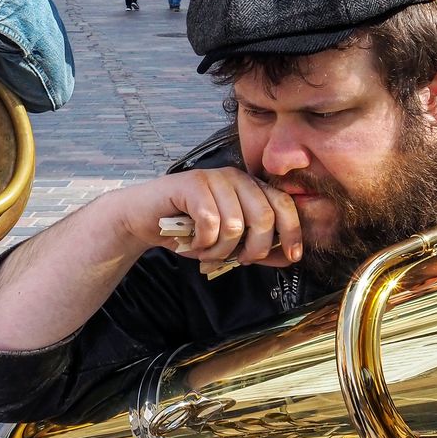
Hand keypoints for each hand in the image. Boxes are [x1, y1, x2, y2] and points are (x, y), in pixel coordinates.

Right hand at [113, 168, 302, 269]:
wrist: (143, 218)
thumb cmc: (186, 230)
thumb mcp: (227, 244)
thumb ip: (258, 249)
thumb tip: (290, 258)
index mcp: (249, 187)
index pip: (284, 204)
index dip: (293, 232)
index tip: (293, 256)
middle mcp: (235, 178)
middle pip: (265, 217)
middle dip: (254, 248)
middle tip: (236, 260)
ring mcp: (213, 178)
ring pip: (235, 225)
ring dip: (219, 250)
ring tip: (206, 251)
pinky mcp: (191, 184)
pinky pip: (210, 222)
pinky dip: (202, 242)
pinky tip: (192, 242)